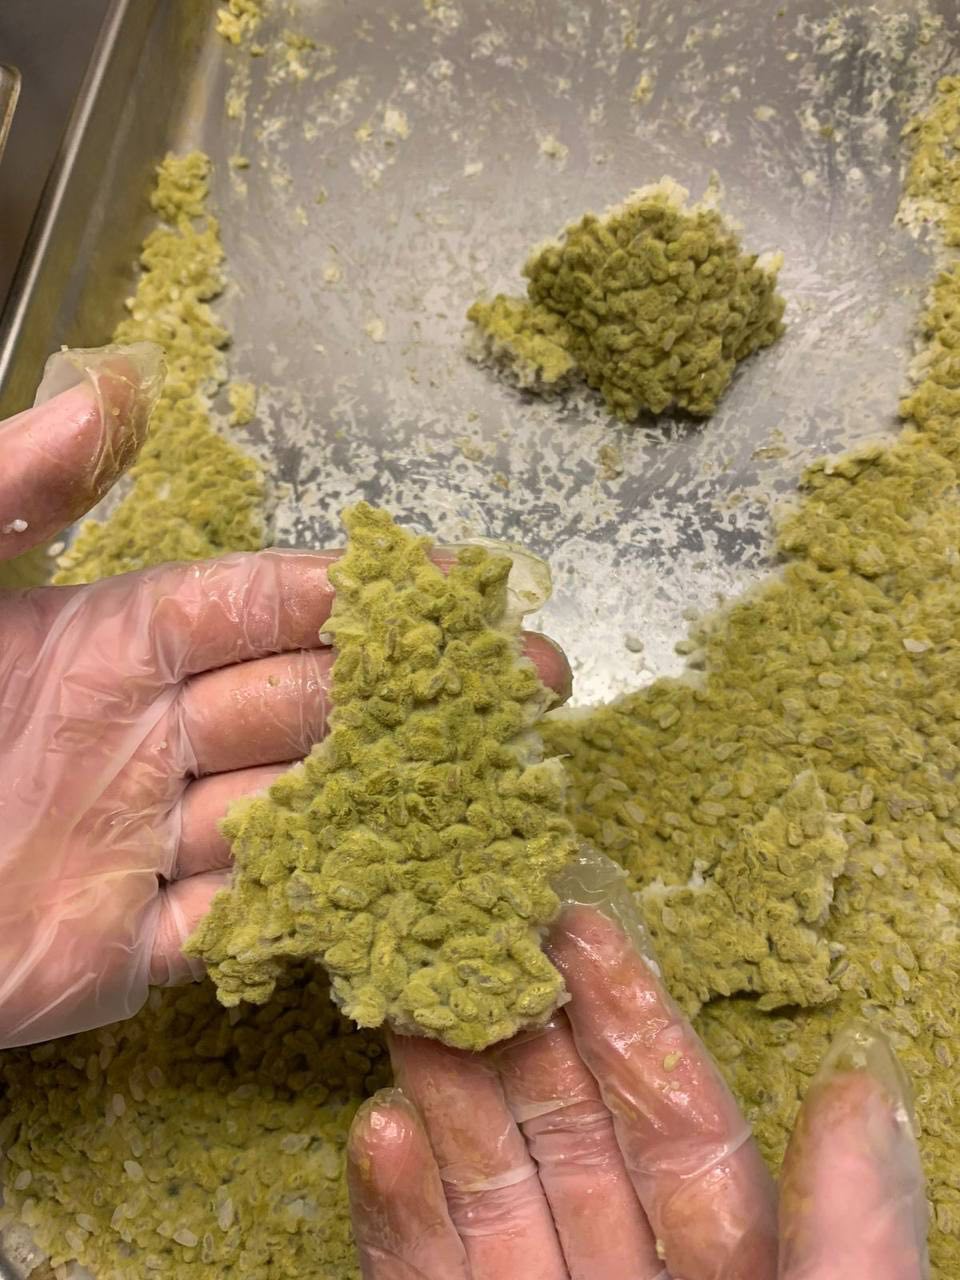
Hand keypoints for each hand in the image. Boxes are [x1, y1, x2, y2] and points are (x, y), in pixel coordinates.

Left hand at [0, 344, 571, 1048]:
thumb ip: (19, 485)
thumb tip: (116, 392)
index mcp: (114, 638)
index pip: (267, 605)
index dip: (363, 594)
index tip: (460, 586)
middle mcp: (151, 734)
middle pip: (310, 705)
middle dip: (421, 692)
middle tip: (531, 681)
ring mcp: (148, 842)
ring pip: (300, 811)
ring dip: (399, 798)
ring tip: (504, 783)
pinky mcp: (132, 950)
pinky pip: (248, 925)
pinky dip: (324, 912)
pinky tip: (413, 891)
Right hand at [347, 855, 928, 1279]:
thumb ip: (849, 1230)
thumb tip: (863, 1087)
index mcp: (735, 1271)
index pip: (682, 1127)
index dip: (633, 1023)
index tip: (584, 926)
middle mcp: (631, 1279)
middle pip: (568, 1138)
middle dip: (514, 1033)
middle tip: (466, 934)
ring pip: (488, 1191)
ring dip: (442, 1095)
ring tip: (405, 1000)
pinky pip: (417, 1278)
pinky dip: (395, 1213)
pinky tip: (377, 1129)